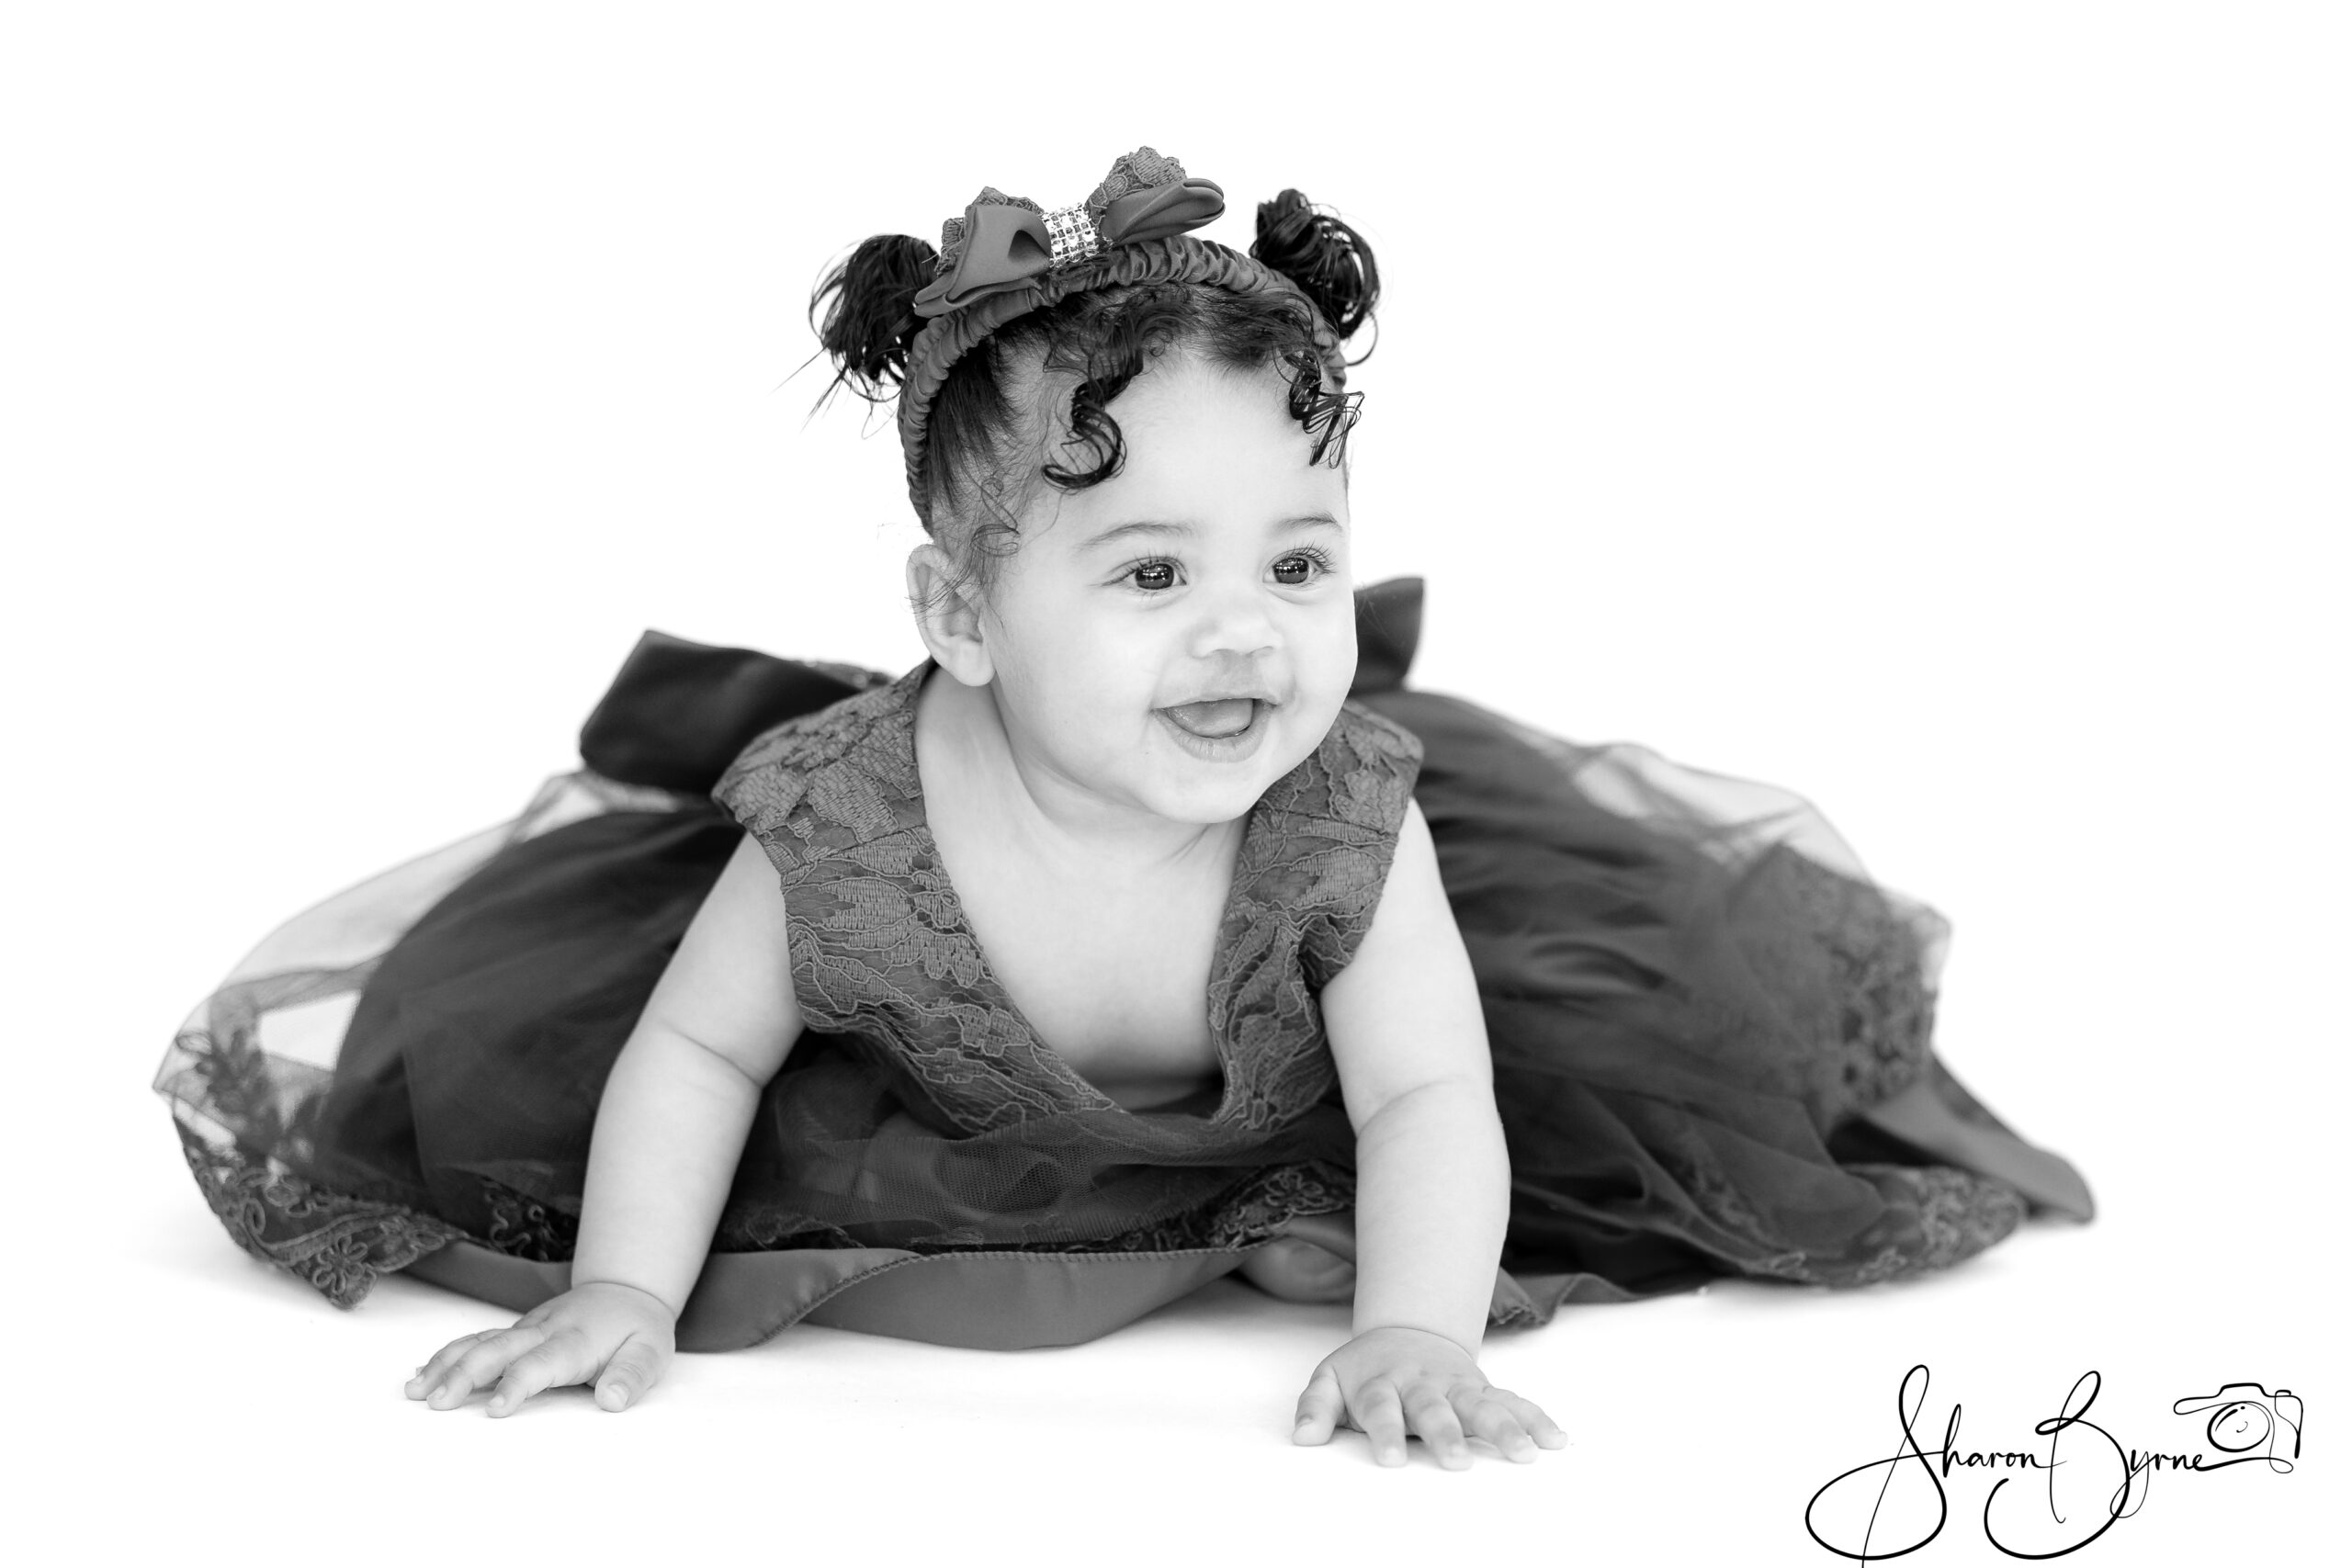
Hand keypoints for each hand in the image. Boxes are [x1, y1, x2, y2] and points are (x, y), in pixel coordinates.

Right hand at [404, 1280, 676, 1416]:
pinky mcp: (516, 1330)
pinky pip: (477, 1339)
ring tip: (414, 1391)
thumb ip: (632, 1376)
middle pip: (496, 1349)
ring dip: (444, 1364)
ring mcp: (525, 1328)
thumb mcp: (651, 1351)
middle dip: (463, 1375)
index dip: (517, 1385)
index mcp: (574, 1340)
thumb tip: (612, 1402)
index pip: (540, 1363)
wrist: (627, 1288)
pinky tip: (420, 1374)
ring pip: (478, 1341)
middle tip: (436, 1404)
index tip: (494, 1411)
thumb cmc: (637, 1328)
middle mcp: (542, 1330)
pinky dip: (447, 1355)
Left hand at [1291, 1325, 1565, 1468]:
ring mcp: (1456, 1385)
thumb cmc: (1366, 1370)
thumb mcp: (1331, 1379)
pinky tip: (1556, 1439)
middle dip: (1447, 1434)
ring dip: (1504, 1427)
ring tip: (1525, 1453)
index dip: (1387, 1432)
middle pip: (1435, 1409)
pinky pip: (1513, 1401)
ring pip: (1482, 1404)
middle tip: (1457, 1461)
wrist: (1406, 1332)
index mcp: (1382, 1384)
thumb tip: (1302, 1437)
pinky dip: (1535, 1417)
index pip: (1382, 1408)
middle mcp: (1422, 1385)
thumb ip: (1315, 1407)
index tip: (1391, 1460)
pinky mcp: (1483, 1388)